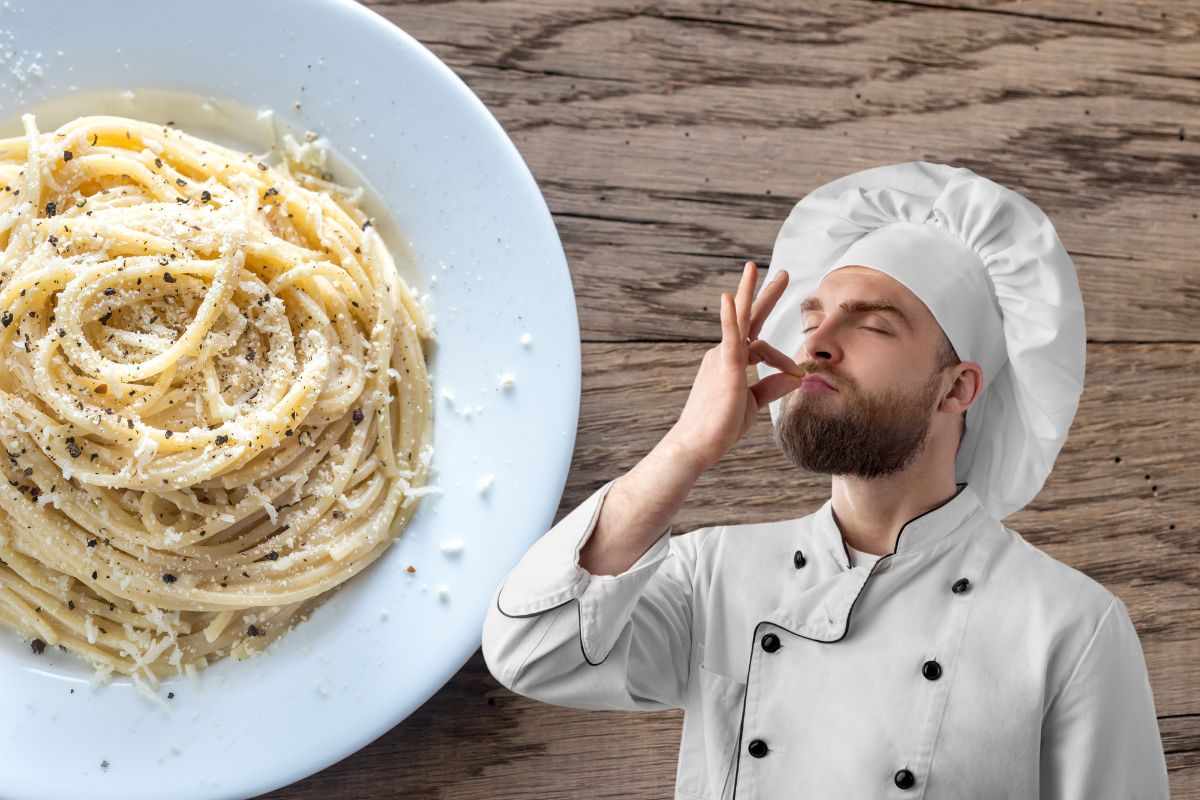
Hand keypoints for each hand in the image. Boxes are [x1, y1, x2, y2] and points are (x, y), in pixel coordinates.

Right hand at [663, 260, 806, 471]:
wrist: (698, 445)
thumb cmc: (720, 426)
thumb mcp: (753, 403)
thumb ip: (772, 386)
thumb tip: (796, 375)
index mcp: (732, 362)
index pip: (759, 344)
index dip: (782, 358)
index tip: (798, 374)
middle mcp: (725, 354)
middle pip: (747, 318)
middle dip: (763, 294)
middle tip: (782, 273)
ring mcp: (723, 358)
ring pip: (739, 320)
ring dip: (748, 293)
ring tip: (754, 268)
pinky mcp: (725, 368)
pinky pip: (730, 339)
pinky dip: (729, 318)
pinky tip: (728, 298)